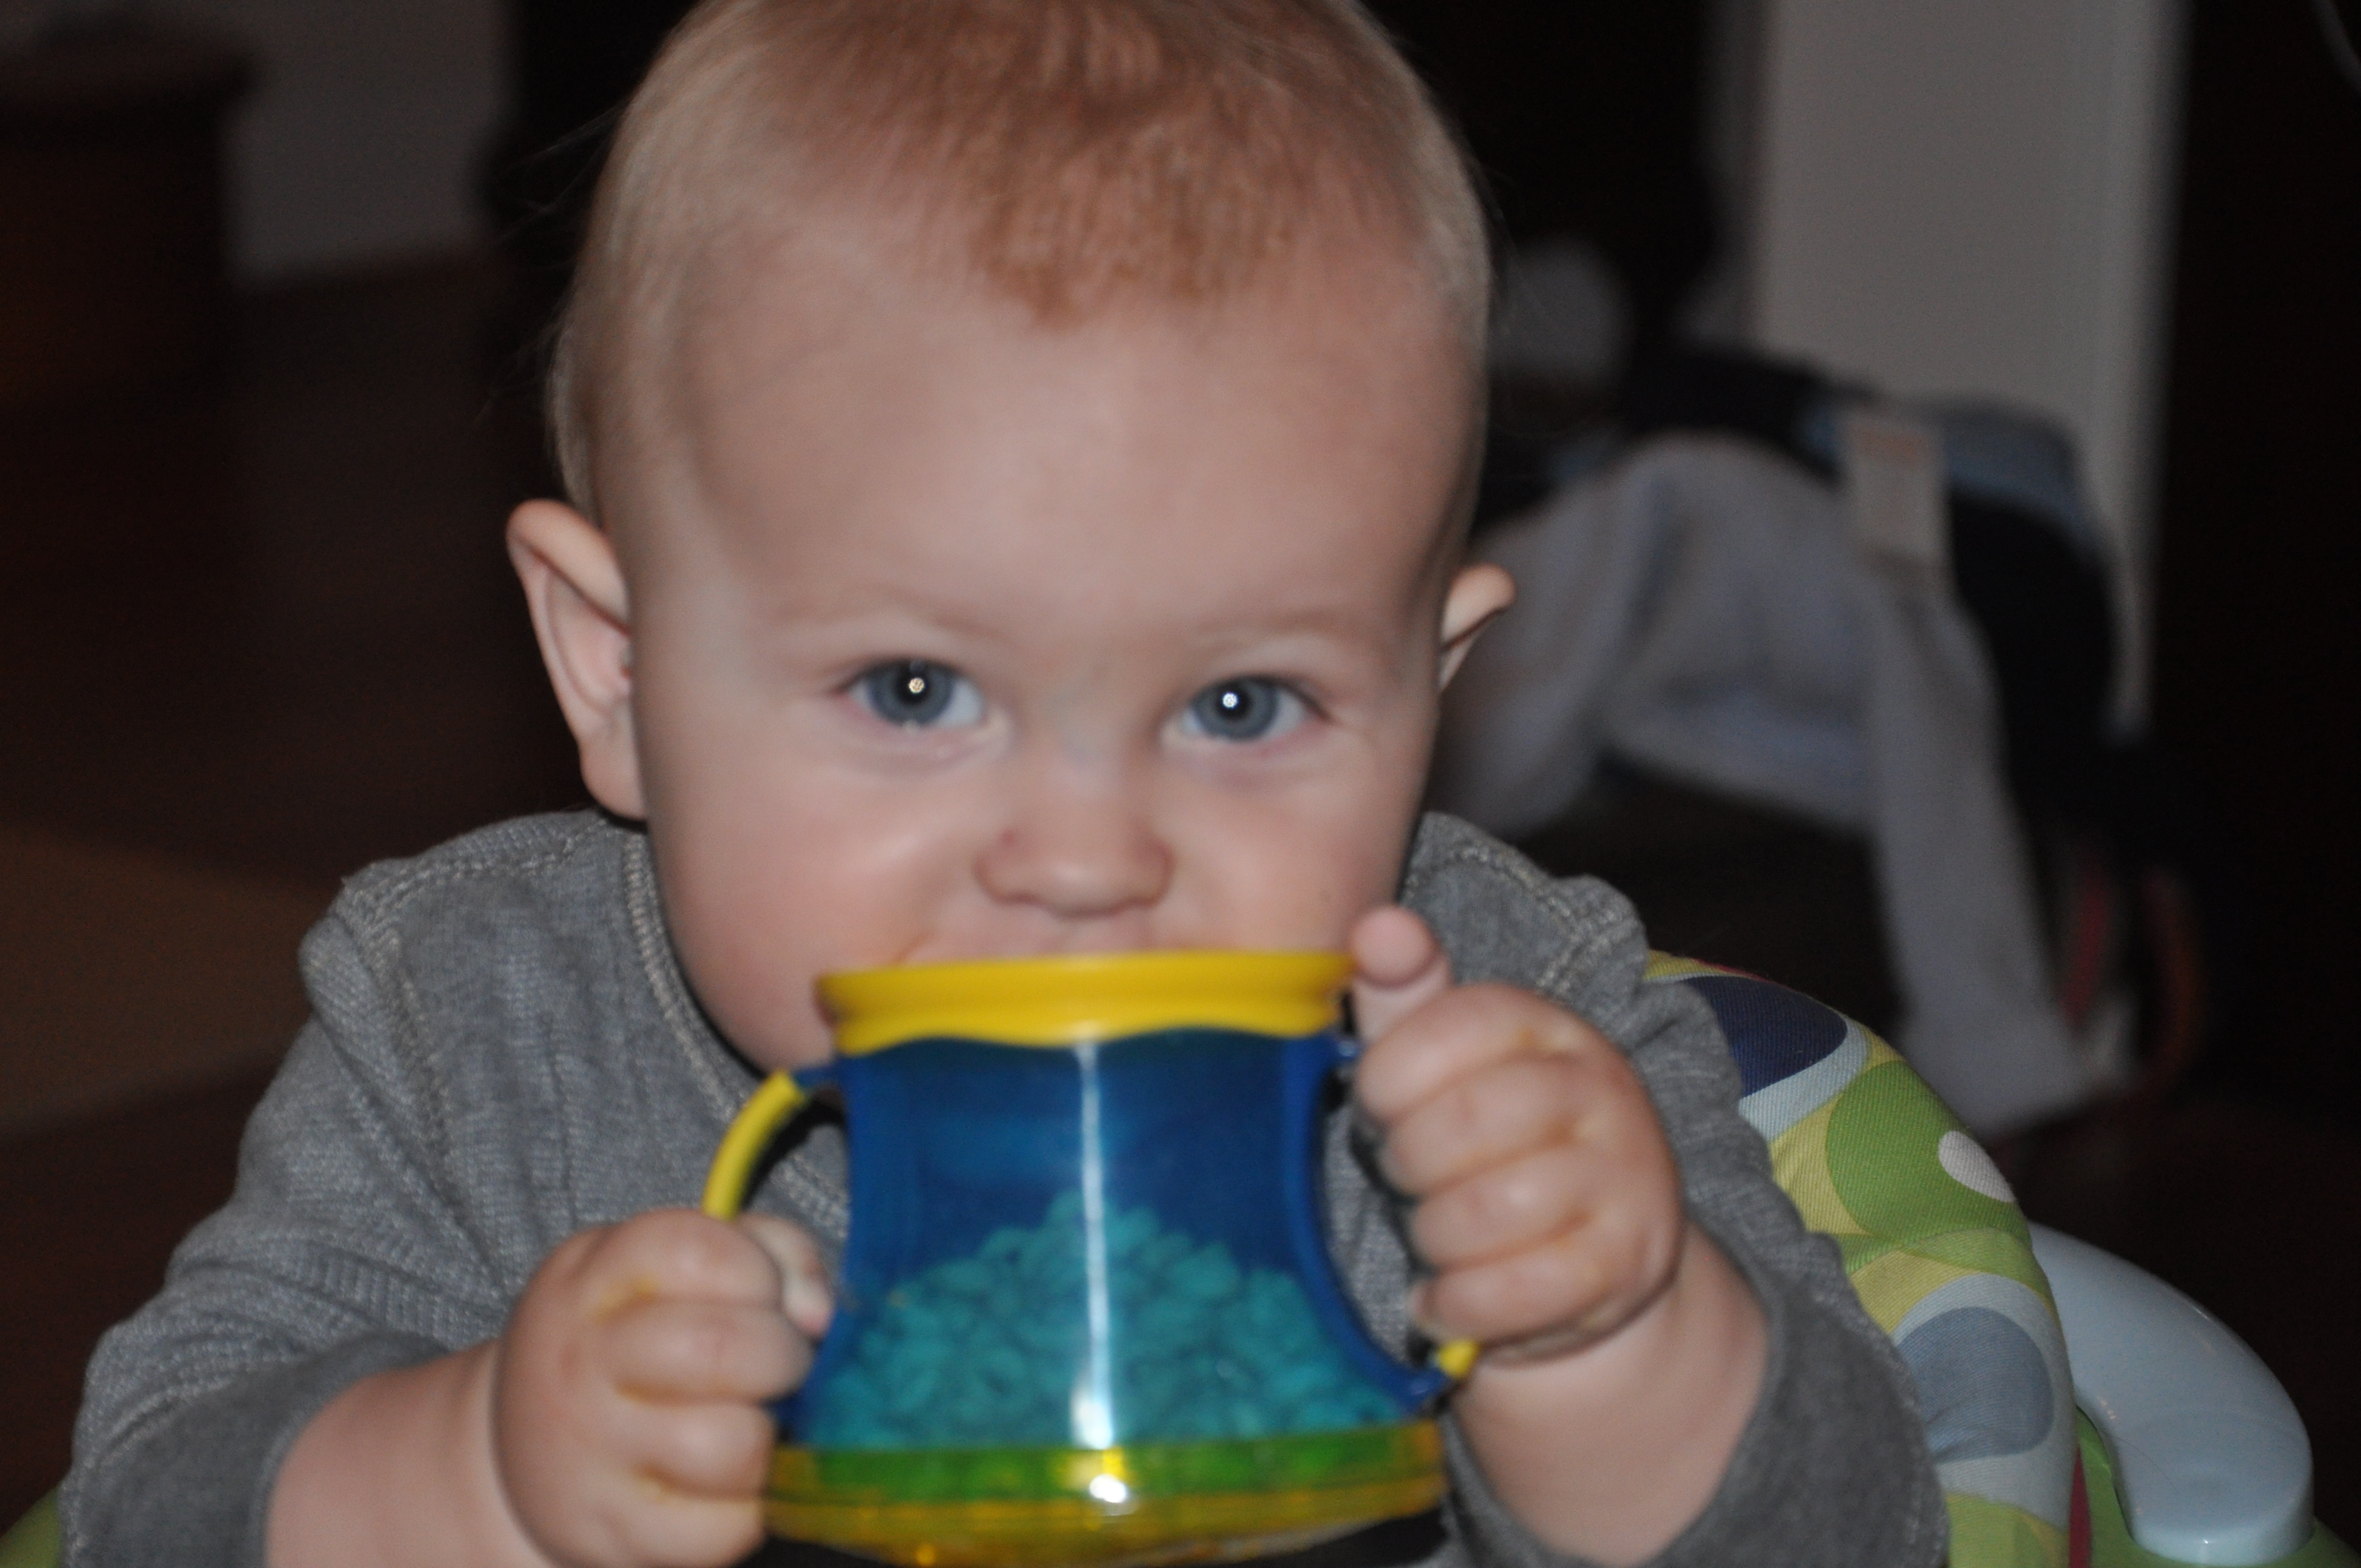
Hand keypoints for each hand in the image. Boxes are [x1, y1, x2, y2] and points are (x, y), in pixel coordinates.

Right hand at [491, 1210, 832, 1567]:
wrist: (526, 1456)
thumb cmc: (634, 1343)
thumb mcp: (674, 1270)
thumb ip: (765, 1255)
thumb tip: (818, 1311)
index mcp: (596, 1277)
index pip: (694, 1250)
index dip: (759, 1272)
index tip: (769, 1299)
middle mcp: (583, 1361)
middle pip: (720, 1348)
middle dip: (783, 1356)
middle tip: (784, 1367)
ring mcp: (593, 1455)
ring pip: (732, 1447)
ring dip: (770, 1438)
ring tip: (756, 1425)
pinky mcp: (617, 1534)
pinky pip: (726, 1527)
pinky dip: (751, 1507)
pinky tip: (732, 1483)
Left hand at [1348, 906, 1684, 1364]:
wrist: (1591, 1257)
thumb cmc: (1485, 1143)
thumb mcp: (1442, 1062)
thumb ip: (1404, 996)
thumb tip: (1377, 925)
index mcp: (1545, 1023)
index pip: (1453, 1025)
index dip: (1390, 1077)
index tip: (1379, 1107)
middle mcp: (1600, 1087)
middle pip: (1463, 1123)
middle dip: (1407, 1164)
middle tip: (1406, 1180)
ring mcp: (1625, 1176)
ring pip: (1487, 1212)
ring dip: (1432, 1239)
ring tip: (1431, 1238)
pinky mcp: (1627, 1264)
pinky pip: (1517, 1292)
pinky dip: (1459, 1305)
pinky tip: (1444, 1298)